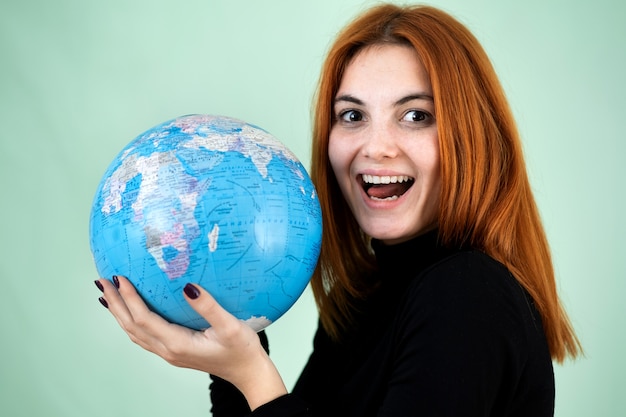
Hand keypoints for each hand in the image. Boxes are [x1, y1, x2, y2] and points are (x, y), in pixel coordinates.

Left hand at [95, 276, 286, 409]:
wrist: (248, 372)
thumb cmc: (242, 351)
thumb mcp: (230, 327)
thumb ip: (209, 307)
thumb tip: (187, 287)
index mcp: (178, 344)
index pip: (144, 319)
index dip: (129, 298)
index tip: (120, 278)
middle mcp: (168, 350)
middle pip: (131, 326)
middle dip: (115, 303)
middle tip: (102, 280)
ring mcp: (169, 353)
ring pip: (134, 332)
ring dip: (119, 312)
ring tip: (108, 294)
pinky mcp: (174, 351)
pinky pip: (144, 335)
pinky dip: (130, 321)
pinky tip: (130, 312)